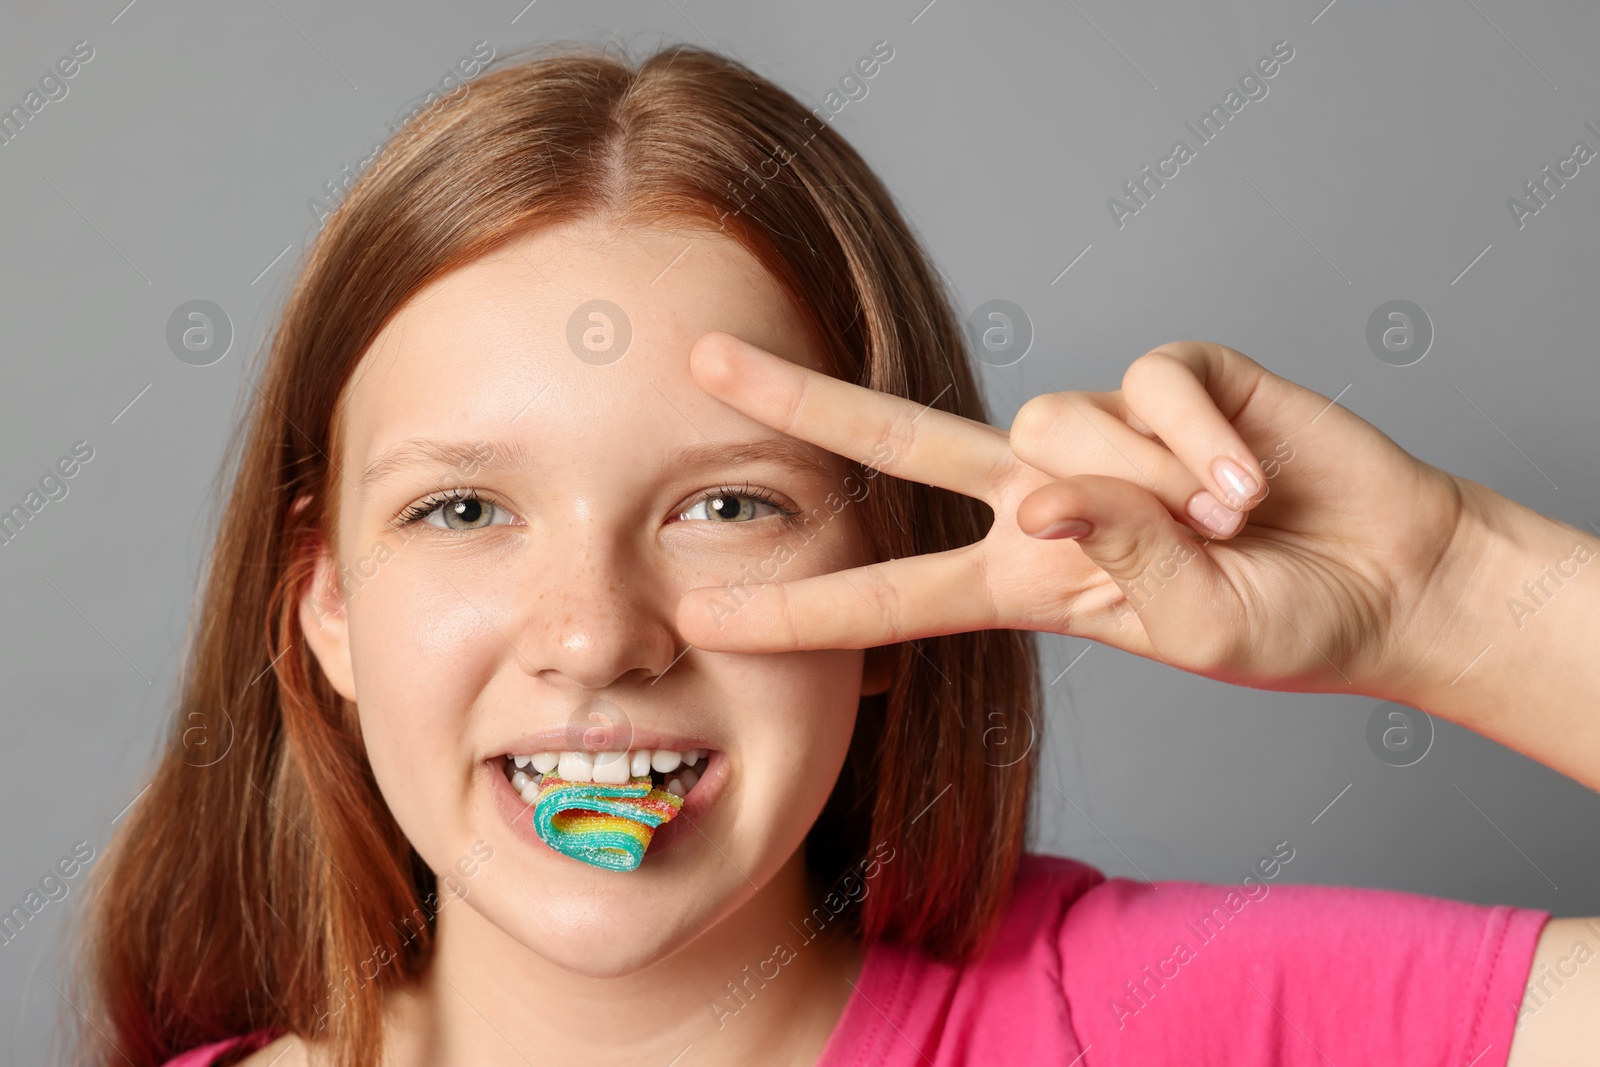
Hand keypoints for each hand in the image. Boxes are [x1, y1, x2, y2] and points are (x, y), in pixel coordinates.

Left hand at [674, 334, 1470, 697]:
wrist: (1385, 575)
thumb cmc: (1282, 622)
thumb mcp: (1195, 629)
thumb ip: (1117, 562)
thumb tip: (1042, 490)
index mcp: (1022, 581)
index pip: (891, 593)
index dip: (800, 607)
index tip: (705, 618)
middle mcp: (1041, 496)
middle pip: (899, 439)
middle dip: (801, 399)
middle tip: (700, 359)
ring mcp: (1101, 432)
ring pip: (1062, 422)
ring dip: (1155, 485)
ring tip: (1232, 525)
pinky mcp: (1168, 377)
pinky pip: (1151, 386)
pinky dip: (1205, 442)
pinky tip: (1253, 482)